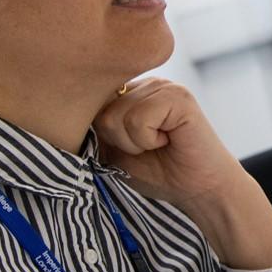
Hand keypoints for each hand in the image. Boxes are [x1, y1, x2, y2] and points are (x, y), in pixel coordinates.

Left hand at [91, 78, 246, 211]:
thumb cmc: (159, 172)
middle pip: (101, 111)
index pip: (91, 103)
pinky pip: (139, 120)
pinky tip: (169, 140)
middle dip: (118, 141)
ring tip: (159, 144)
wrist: (199, 189)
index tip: (128, 148)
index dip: (102, 134)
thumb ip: (95, 129)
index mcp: (129, 92)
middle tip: (147, 148)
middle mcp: (145, 82)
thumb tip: (72, 114)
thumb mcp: (114, 150)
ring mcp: (163, 86)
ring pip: (117, 117)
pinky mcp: (179, 97)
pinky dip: (148, 140)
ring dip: (135, 143)